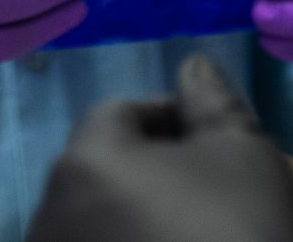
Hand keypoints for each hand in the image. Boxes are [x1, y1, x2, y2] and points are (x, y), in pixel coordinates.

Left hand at [26, 55, 292, 241]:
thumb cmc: (240, 231)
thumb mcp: (242, 153)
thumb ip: (210, 103)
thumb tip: (191, 66)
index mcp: (84, 164)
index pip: (119, 112)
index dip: (171, 117)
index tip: (216, 143)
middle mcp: (50, 217)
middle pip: (102, 169)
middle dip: (152, 168)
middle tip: (211, 190)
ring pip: (97, 219)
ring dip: (135, 216)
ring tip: (193, 231)